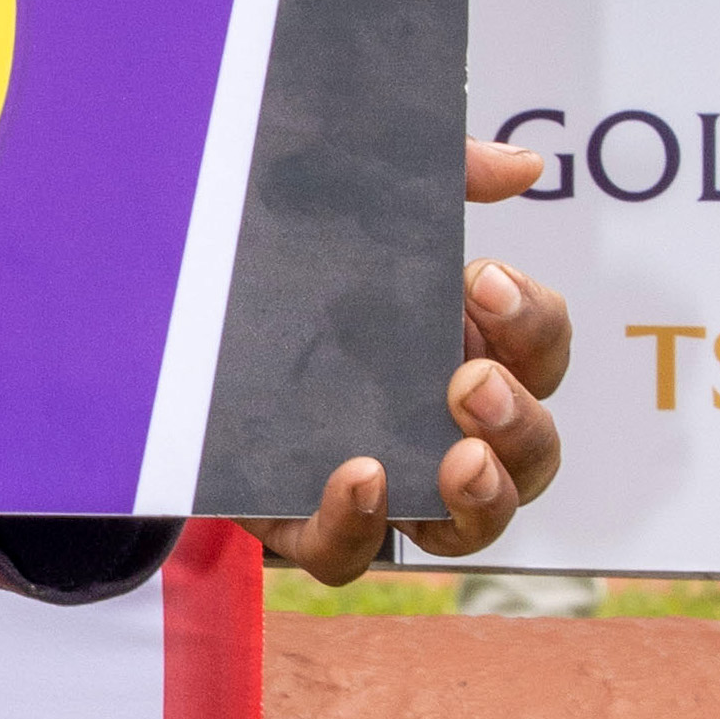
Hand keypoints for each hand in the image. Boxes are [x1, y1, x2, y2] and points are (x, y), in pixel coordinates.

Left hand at [259, 144, 571, 583]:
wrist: (180, 335)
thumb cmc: (299, 281)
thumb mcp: (359, 216)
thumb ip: (445, 179)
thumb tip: (524, 165)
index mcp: (474, 355)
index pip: (539, 349)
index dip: (531, 320)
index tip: (482, 277)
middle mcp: (450, 433)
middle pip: (534, 452)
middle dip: (519, 419)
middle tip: (472, 380)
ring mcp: (393, 491)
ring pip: (474, 526)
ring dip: (484, 493)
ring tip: (461, 456)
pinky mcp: (315, 527)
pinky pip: (354, 553)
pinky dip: (363, 522)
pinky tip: (360, 476)